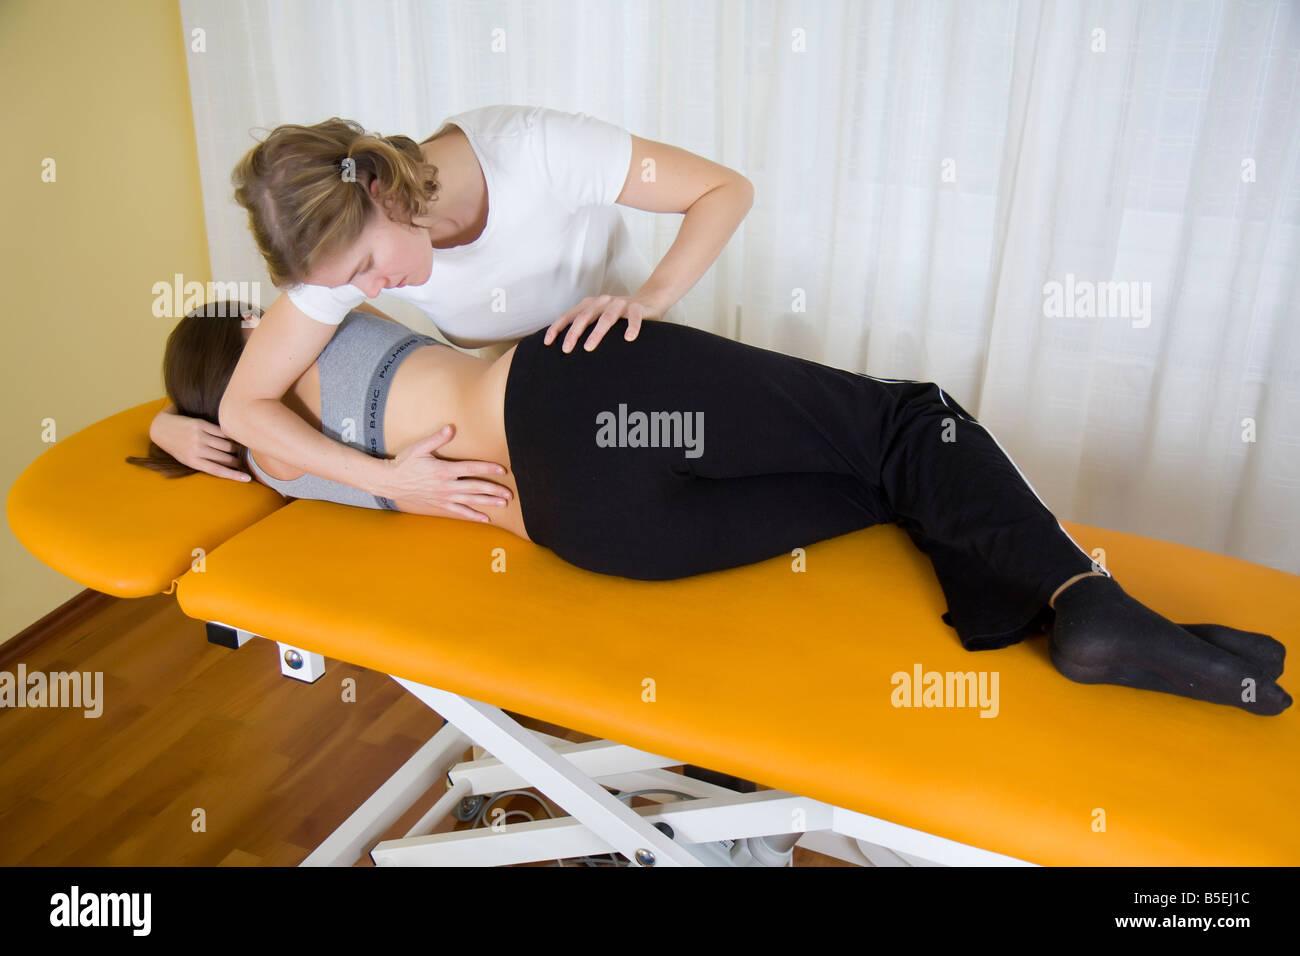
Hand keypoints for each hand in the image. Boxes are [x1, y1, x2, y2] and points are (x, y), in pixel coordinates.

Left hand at [151, 408, 249, 481]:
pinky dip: (229, 435)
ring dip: (236, 447)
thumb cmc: (175, 446)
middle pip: (225, 458)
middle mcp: (197, 450)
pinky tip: (235, 435)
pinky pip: (220, 432)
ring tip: (243, 448)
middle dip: (237, 460)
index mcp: (193, 462)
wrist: (160, 428)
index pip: (218, 470)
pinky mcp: (200, 425)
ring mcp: (199, 437)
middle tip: (247, 460)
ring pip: (225, 444)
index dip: (234, 475)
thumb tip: (225, 465)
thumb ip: (203, 461)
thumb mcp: (186, 458)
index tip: (247, 478)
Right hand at [380, 424, 512, 521]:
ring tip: (503, 504)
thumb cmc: (405, 463)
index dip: (487, 469)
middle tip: (509, 493)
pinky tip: (485, 518)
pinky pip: (459, 511)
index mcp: (443, 470)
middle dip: (493, 490)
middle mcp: (446, 485)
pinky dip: (473, 515)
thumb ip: (436, 439)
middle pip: (475, 487)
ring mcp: (444, 496)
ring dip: (488, 502)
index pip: (470, 469)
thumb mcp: (419, 448)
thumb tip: (451, 428)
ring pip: (470, 501)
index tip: (502, 470)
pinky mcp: (440, 504)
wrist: (391, 482)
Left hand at [543, 294, 659, 352]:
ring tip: (589, 347)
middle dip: (574, 333)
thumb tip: (566, 348)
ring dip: (597, 333)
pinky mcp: (637, 308)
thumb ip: (586, 327)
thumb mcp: (600, 319)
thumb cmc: (619, 316)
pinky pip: (634, 317)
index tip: (548, 342)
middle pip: (585, 316)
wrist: (649, 300)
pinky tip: (629, 338)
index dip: (557, 327)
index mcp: (591, 305)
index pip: (570, 315)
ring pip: (607, 318)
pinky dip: (632, 327)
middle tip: (566, 349)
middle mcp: (603, 302)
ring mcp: (620, 304)